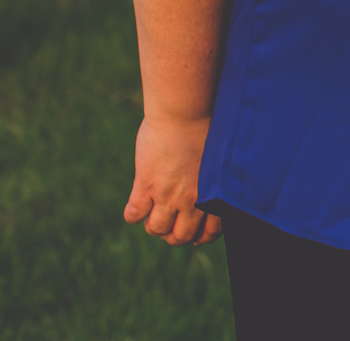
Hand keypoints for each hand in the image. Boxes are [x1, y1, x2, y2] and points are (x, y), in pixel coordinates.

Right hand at [124, 114, 223, 245]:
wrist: (184, 112)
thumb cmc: (205, 127)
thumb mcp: (216, 160)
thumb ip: (211, 181)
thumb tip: (209, 192)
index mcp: (212, 193)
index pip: (209, 232)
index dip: (199, 236)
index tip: (192, 231)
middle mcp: (191, 199)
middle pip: (180, 237)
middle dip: (173, 235)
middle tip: (169, 223)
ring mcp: (167, 194)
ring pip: (156, 229)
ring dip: (153, 225)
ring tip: (153, 213)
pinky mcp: (145, 185)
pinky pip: (134, 214)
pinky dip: (133, 214)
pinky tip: (137, 204)